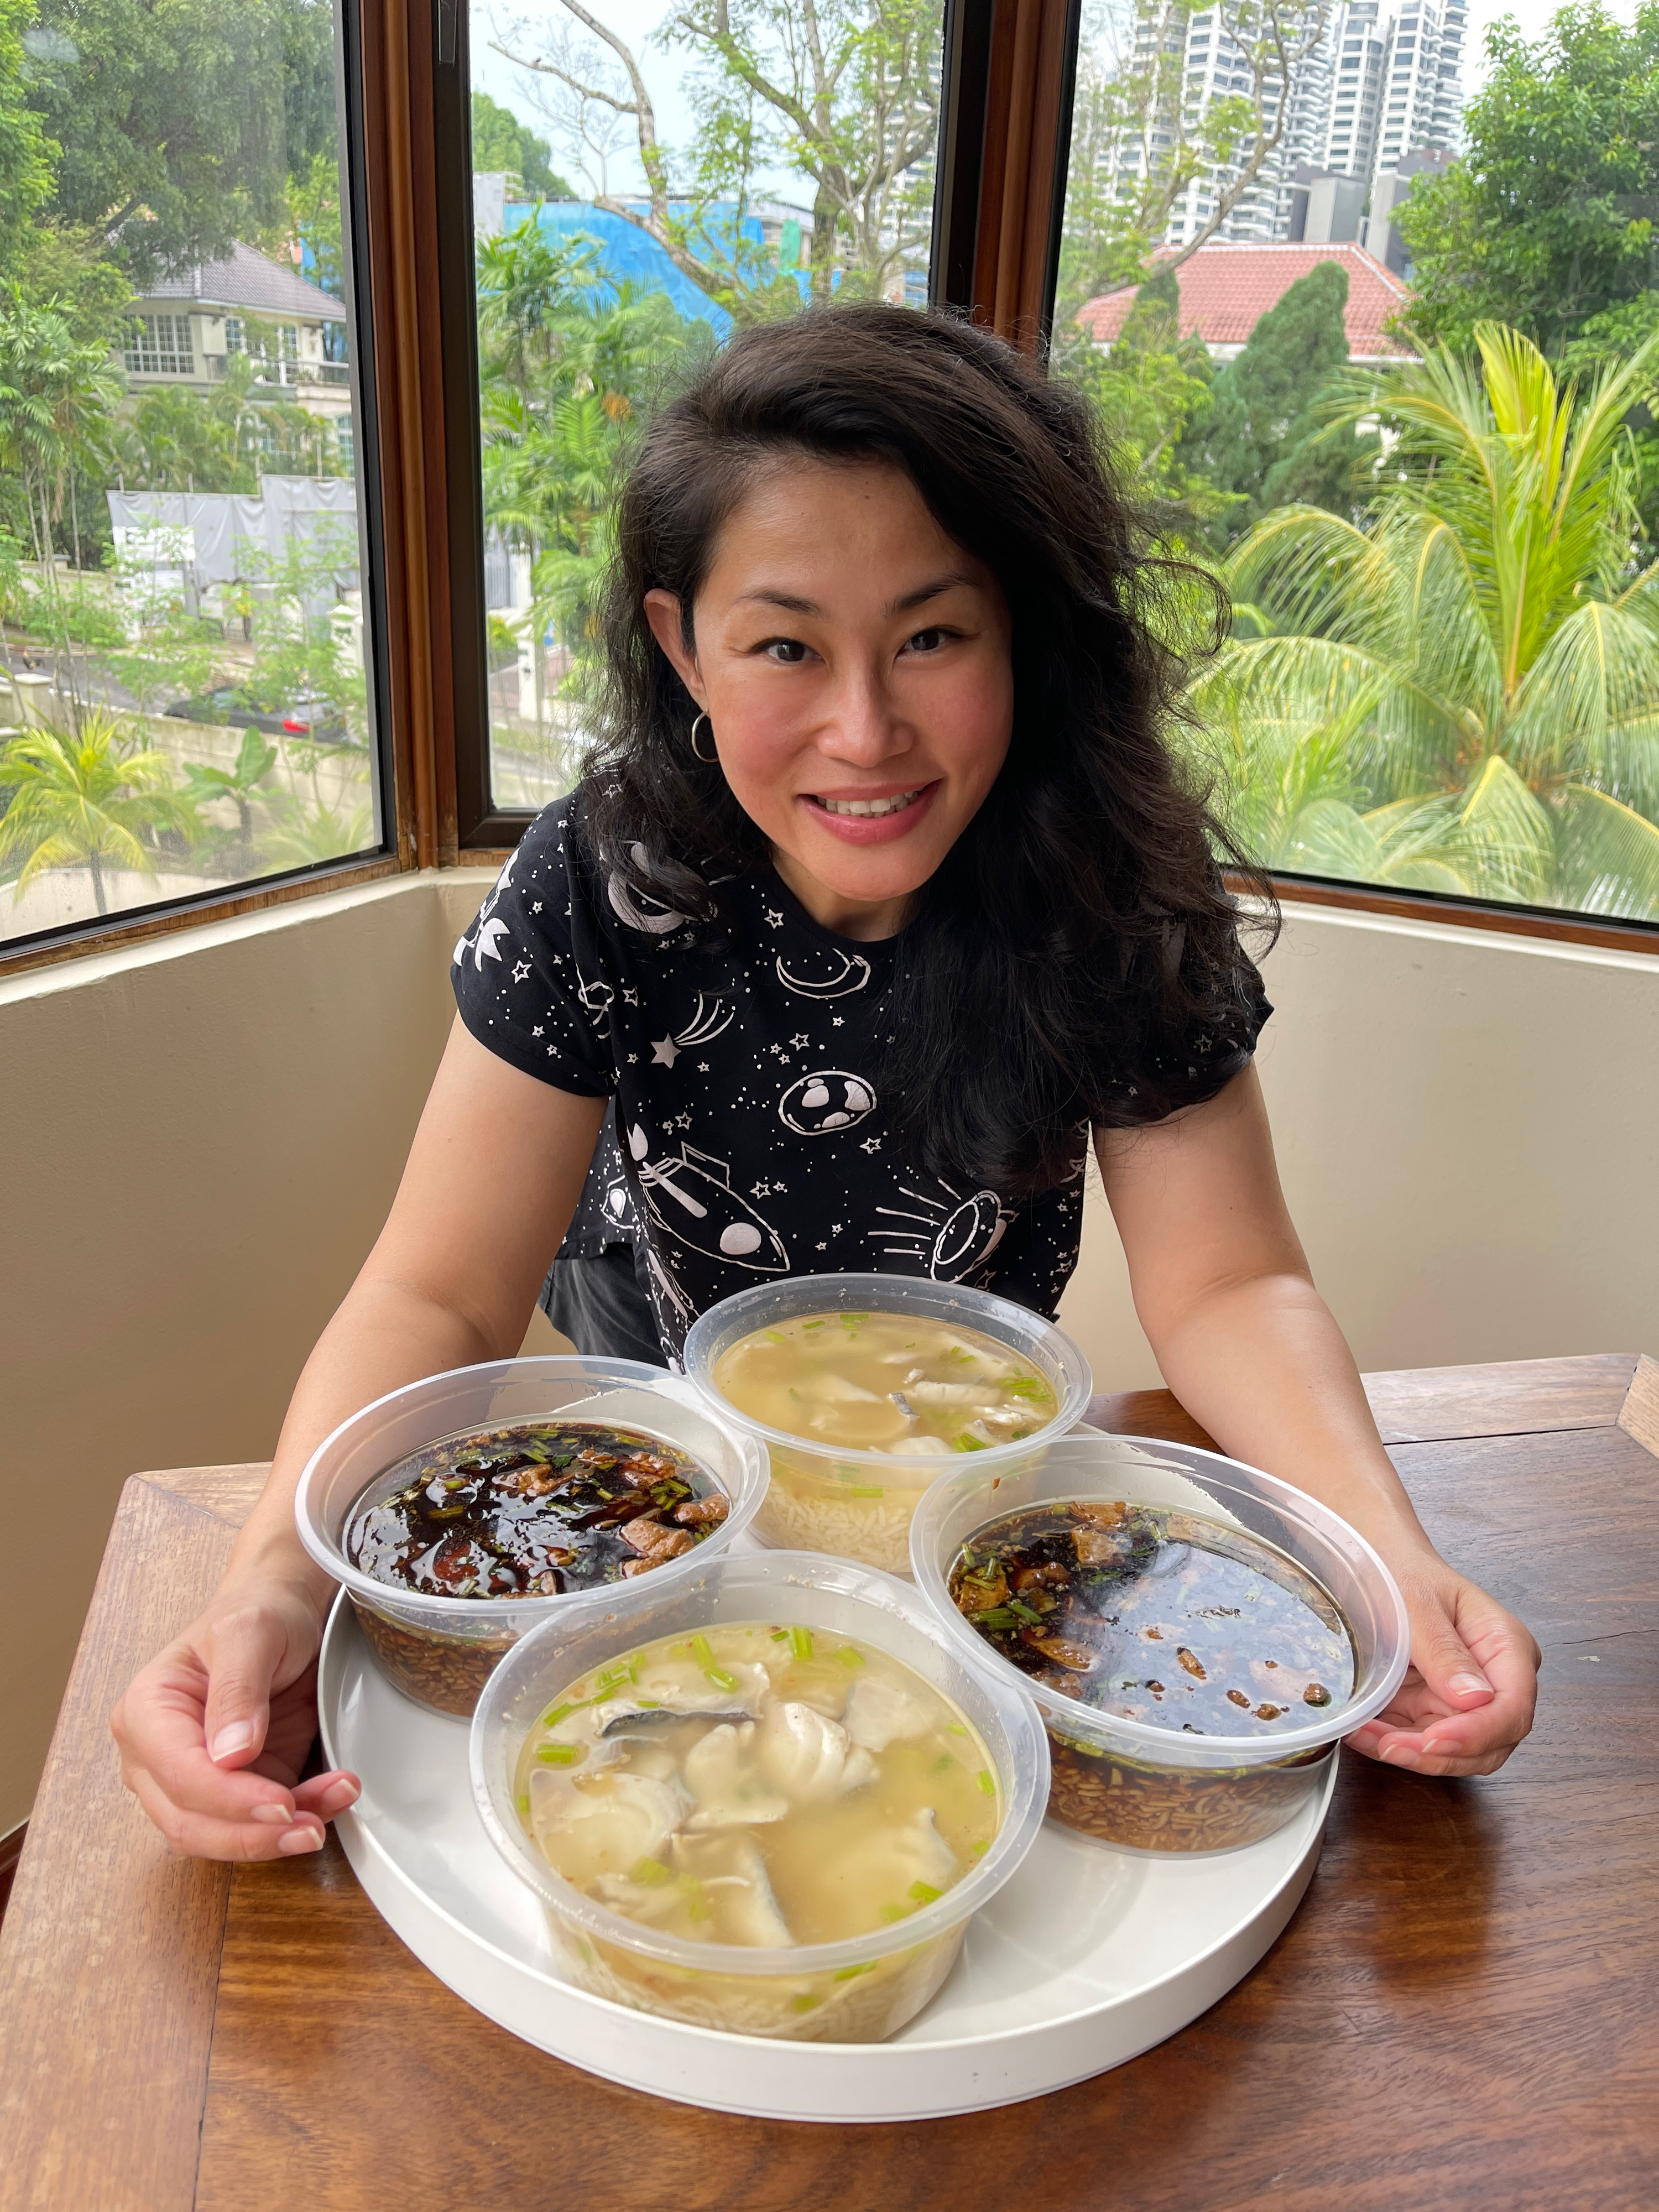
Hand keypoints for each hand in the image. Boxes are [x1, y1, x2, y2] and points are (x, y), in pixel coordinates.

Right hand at [111, 1572, 360, 1859]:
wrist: (285, 1611)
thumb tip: (229, 1756)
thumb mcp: (251, 1633)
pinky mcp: (234, 1792)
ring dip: (276, 1837)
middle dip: (252, 1835)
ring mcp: (193, 1778)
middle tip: (309, 1829)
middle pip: (190, 1822)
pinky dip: (297, 1821)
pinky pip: (257, 1826)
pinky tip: (332, 1797)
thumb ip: (238, 1690)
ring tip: (330, 1810)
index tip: (281, 1803)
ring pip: (220, 1836)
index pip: (179, 1774)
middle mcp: (158, 1754)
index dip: (229, 1800)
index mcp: (148, 1711)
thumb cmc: (258, 1611)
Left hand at [1344, 1548, 1539, 1777]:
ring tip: (1366, 1736)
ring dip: (1413, 1754)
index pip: (1512, 1708)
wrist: (1381, 1563)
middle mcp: (1497, 1680)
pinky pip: (1423, 1741)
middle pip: (1491, 1741)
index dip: (1478, 1733)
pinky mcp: (1437, 1709)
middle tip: (1389, 1746)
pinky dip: (1394, 1743)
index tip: (1432, 1740)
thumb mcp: (1419, 1603)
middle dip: (1440, 1753)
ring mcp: (1467, 1699)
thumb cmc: (1405, 1571)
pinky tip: (1362, 1731)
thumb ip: (1444, 1652)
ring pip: (1457, 1752)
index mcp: (1507, 1647)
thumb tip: (1475, 1700)